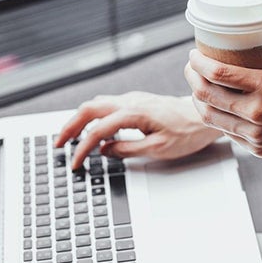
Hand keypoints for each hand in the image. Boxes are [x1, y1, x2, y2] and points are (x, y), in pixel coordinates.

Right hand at [54, 91, 222, 169]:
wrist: (202, 116)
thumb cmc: (187, 133)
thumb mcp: (159, 149)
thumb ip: (128, 149)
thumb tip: (105, 150)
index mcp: (134, 113)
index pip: (98, 130)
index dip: (83, 148)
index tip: (76, 163)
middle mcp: (130, 101)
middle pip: (89, 109)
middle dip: (70, 126)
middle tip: (59, 144)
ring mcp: (133, 99)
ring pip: (96, 104)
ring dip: (80, 119)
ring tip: (69, 136)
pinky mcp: (136, 101)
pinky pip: (107, 105)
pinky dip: (93, 116)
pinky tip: (91, 127)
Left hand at [185, 37, 261, 173]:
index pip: (218, 73)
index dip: (198, 62)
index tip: (194, 53)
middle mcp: (256, 112)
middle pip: (206, 95)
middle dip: (191, 78)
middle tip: (190, 67)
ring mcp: (254, 134)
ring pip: (210, 117)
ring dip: (197, 99)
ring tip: (196, 86)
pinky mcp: (255, 148)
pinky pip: (226, 131)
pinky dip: (215, 116)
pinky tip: (215, 106)